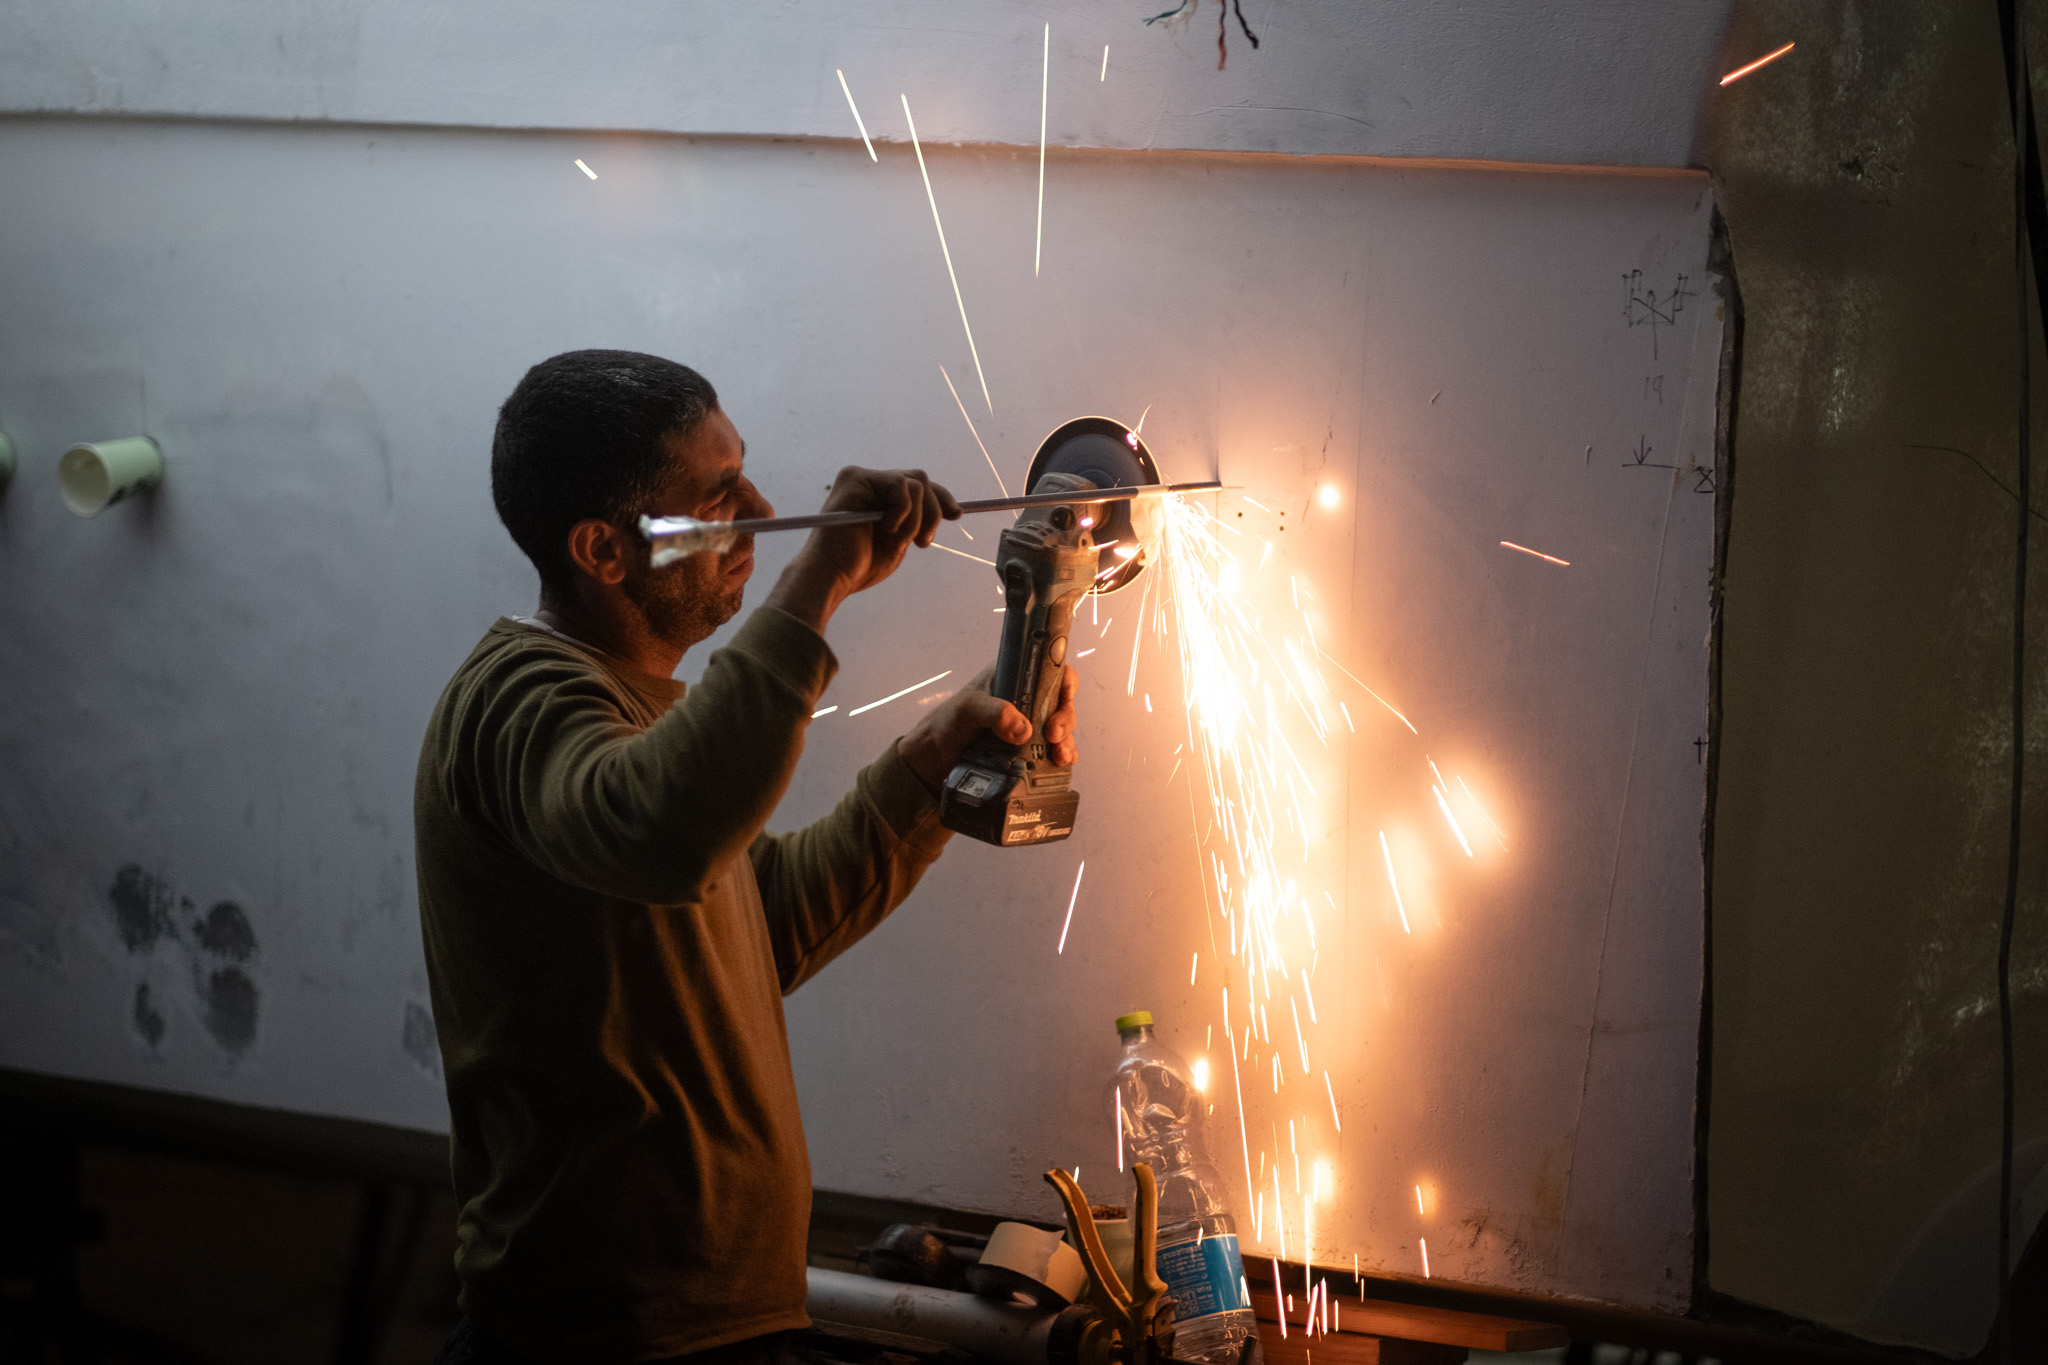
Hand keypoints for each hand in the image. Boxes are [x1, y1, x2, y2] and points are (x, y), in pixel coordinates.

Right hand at [765, 467, 958, 633]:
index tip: (956, 514)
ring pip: (916, 483)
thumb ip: (917, 521)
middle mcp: (869, 482)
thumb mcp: (900, 541)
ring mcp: (861, 478)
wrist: (833, 576)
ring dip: (915, 519)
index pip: (917, 485)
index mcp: (878, 495)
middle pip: (921, 479)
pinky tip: (887, 529)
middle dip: (932, 512)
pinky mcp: (854, 478)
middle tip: (923, 542)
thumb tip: (950, 508)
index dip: (941, 497)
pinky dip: (902, 512)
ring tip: (898, 542)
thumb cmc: (861, 566)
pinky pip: (900, 486)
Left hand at [900, 665, 1081, 792]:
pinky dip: (1062, 757)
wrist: (935, 760)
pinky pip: (1053, 751)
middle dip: (1065, 719)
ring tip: (1060, 756)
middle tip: (1054, 736)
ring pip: (1061, 728)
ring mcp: (1029, 725)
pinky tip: (1062, 764)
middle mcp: (1026, 699)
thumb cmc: (947, 724)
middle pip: (1061, 702)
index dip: (1064, 684)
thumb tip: (1023, 730)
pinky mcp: (1029, 750)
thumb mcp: (967, 709)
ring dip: (1066, 741)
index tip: (1063, 702)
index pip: (1051, 670)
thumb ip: (993, 712)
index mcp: (1013, 678)